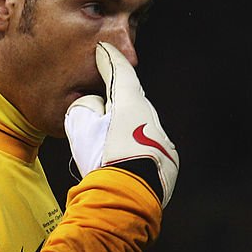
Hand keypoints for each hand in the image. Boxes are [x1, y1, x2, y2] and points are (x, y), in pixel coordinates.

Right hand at [64, 42, 178, 206]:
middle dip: (119, 103)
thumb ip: (86, 107)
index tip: (103, 50)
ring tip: (111, 150)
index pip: (120, 72)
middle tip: (101, 114)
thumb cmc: (100, 164)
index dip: (110, 59)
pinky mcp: (170, 161)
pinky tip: (128, 164)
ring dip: (129, 132)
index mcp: (130, 104)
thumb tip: (97, 106)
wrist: (124, 201)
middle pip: (133, 102)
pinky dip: (141, 151)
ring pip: (144, 127)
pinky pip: (153, 148)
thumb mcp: (80, 128)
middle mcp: (153, 118)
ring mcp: (164, 140)